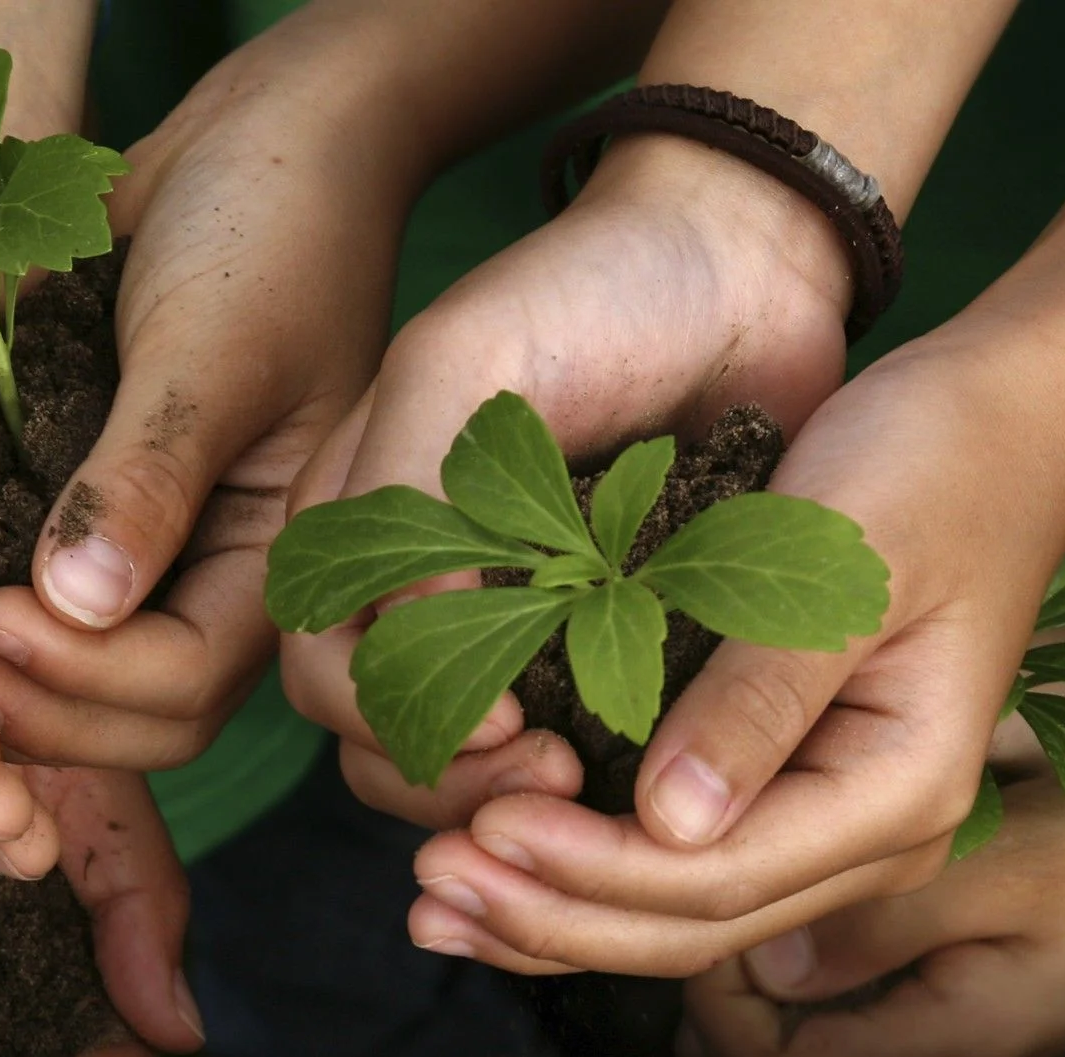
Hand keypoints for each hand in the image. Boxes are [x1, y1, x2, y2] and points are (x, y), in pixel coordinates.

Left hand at [0, 20, 409, 774]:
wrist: (262, 137)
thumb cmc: (269, 224)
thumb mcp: (213, 345)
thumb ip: (149, 476)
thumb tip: (78, 605)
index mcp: (282, 555)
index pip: (185, 683)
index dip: (87, 680)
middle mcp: (225, 577)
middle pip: (136, 716)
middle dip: (38, 707)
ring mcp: (167, 556)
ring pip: (86, 684)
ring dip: (6, 684)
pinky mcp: (104, 520)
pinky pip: (49, 614)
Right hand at [279, 133, 856, 833]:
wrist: (739, 258)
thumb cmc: (587, 288)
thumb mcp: (460, 366)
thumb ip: (406, 498)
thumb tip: (398, 647)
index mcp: (357, 525)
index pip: (325, 671)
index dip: (393, 716)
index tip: (502, 722)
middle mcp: (417, 585)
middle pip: (381, 738)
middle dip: (452, 776)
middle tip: (554, 775)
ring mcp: (509, 619)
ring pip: (463, 757)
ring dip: (511, 790)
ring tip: (592, 781)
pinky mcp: (600, 638)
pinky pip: (567, 734)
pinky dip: (587, 769)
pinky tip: (636, 775)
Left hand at [386, 339, 1064, 976]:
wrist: (1000, 419)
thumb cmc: (930, 463)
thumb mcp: (845, 564)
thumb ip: (761, 696)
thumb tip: (669, 824)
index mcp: (899, 791)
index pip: (719, 877)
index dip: (588, 870)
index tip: (477, 829)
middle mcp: (872, 835)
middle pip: (691, 927)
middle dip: (550, 915)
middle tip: (424, 893)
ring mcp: (833, 823)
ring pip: (676, 917)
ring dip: (551, 914)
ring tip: (432, 904)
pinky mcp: (787, 791)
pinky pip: (675, 865)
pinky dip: (580, 873)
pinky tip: (493, 867)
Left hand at [680, 784, 1064, 1056]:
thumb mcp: (1018, 868)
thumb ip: (888, 921)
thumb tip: (766, 959)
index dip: (713, 991)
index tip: (722, 886)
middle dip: (712, 983)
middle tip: (708, 874)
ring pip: (780, 1053)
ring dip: (741, 976)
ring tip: (743, 878)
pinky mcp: (927, 1041)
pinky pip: (820, 1028)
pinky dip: (781, 971)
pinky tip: (788, 896)